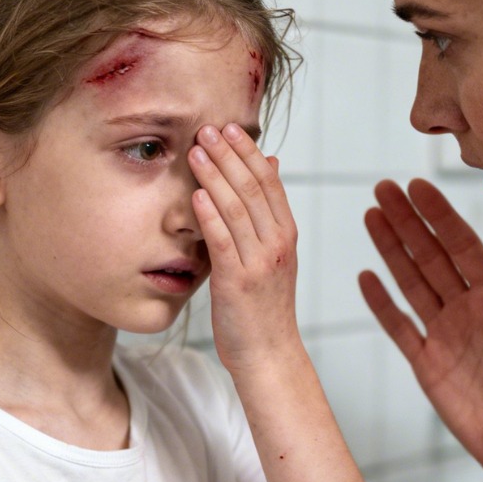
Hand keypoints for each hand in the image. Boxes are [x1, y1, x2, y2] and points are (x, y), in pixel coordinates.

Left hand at [188, 123, 299, 372]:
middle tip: (207, 128)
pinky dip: (210, 215)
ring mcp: (259, 262)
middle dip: (229, 154)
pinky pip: (223, 241)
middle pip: (253, 187)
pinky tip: (195, 195)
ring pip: (237, 208)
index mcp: (286, 234)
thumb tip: (271, 165)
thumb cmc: (264, 307)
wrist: (269, 354)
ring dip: (215, 175)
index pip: (269, 181)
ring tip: (195, 150)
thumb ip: (268, 215)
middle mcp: (277, 243)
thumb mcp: (273, 257)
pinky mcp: (238, 282)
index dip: (249, 151)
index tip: (229, 127)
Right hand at [360, 178, 482, 481]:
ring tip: (370, 216)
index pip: (463, 247)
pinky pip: (399, 327)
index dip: (440, 216)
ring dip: (390, 250)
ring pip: (411, 283)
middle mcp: (468, 310)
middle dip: (407, 222)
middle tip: (383, 188)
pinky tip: (366, 276)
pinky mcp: (426, 364)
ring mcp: (444, 335)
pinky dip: (381, 303)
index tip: (418, 187)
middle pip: (430, 256)